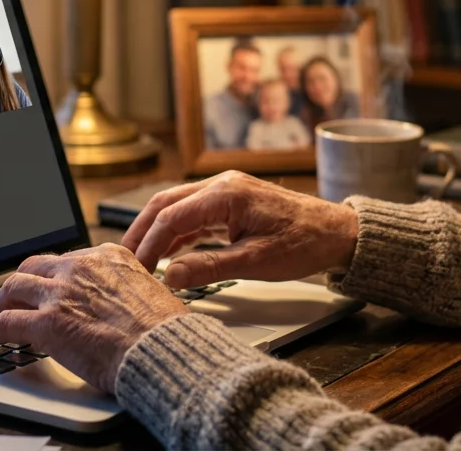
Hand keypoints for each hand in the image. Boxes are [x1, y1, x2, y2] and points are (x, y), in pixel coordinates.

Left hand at [0, 244, 186, 392]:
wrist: (162, 350)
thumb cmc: (164, 332)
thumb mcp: (150, 292)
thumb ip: (126, 290)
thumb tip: (118, 305)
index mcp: (108, 256)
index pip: (68, 259)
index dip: (53, 275)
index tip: (48, 285)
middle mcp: (81, 267)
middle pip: (35, 265)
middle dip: (21, 283)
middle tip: (14, 299)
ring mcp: (61, 293)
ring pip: (13, 286)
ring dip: (0, 303)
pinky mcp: (46, 322)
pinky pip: (5, 323)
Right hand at [121, 170, 359, 288]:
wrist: (337, 233)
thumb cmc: (304, 244)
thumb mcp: (256, 263)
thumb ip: (209, 268)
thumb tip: (170, 276)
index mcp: (227, 194)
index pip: (172, 216)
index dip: (148, 243)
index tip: (134, 267)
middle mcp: (222, 185)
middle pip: (166, 203)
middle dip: (142, 231)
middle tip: (123, 259)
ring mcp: (226, 192)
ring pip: (177, 207)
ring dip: (157, 231)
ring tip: (139, 258)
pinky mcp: (231, 203)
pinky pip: (194, 214)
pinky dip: (177, 233)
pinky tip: (168, 254)